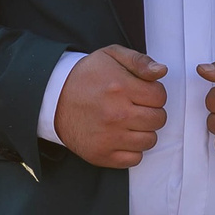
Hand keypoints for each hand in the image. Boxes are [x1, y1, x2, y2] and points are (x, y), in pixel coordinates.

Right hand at [54, 44, 168, 167]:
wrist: (53, 98)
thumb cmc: (86, 76)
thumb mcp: (111, 55)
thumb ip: (139, 61)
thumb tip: (162, 71)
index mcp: (120, 87)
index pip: (160, 97)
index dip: (154, 93)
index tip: (142, 93)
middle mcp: (115, 114)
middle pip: (158, 119)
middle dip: (152, 111)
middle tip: (137, 107)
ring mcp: (108, 137)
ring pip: (150, 140)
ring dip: (144, 131)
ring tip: (129, 122)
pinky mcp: (101, 154)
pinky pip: (135, 159)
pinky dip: (132, 150)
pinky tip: (121, 136)